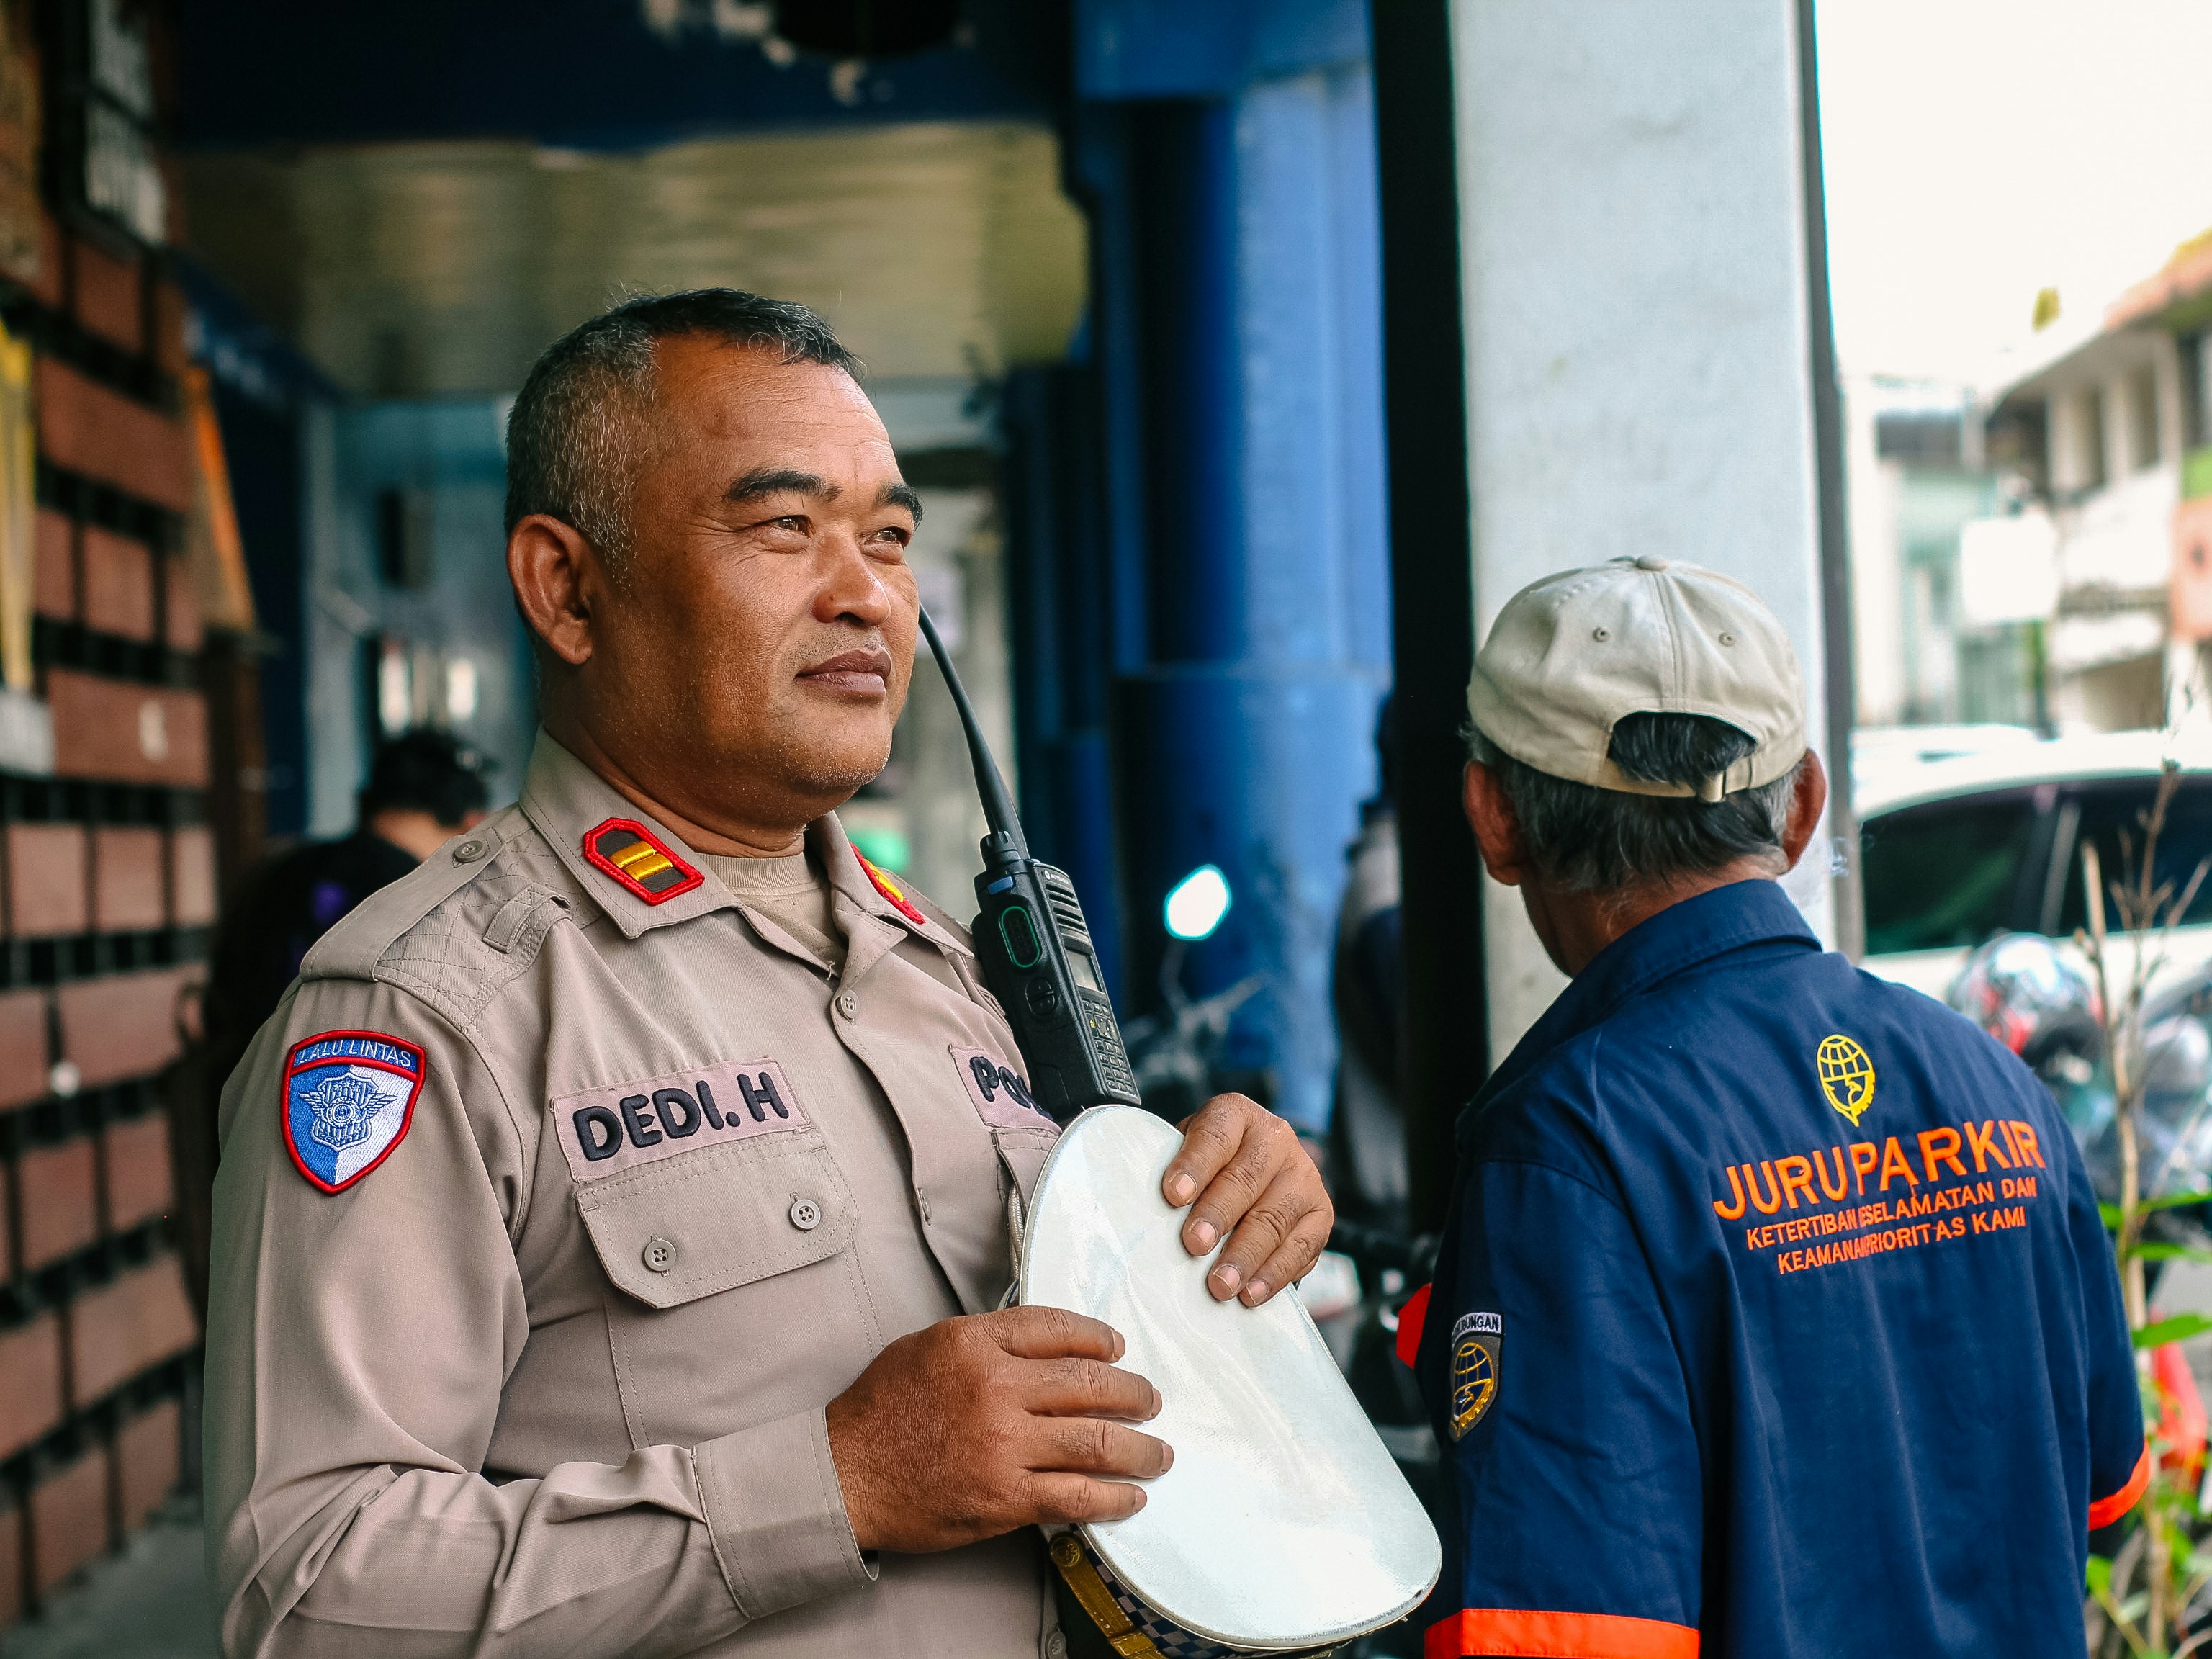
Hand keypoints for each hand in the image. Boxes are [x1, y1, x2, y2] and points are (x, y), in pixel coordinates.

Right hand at [825, 1306, 1170, 1553]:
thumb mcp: (928, 1347)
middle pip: (1091, 1382)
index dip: (1098, 1337)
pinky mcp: (1005, 1496)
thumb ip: (987, 1341)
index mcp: (975, 1342)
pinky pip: (1076, 1495)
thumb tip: (1046, 1347)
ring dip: (1140, 1447)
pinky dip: (1113, 1497)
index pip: (1058, 1328)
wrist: (845, 1474)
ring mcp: (1004, 1444)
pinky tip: (1131, 1495)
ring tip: (1158, 1451)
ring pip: (1096, 1439)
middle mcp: (995, 1387)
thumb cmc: (880, 1411)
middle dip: (1133, 1392)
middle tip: (1150, 1400)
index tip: (1117, 1347)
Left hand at [1162, 1093, 1333, 1305]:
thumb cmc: (1208, 1168)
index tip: (1173, 1195)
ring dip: (1245, 1254)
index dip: (1194, 1164)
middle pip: (1246, 1177)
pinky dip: (1274, 1274)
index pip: (1216, 1134)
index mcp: (1236, 1115)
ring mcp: (1304, 1175)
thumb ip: (1174, 1175)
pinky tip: (1250, 1294)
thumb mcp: (1187, 1154)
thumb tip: (1145, 1216)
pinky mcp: (1320, 1213)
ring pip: (1275, 1217)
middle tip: (1194, 1245)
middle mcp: (1275, 1138)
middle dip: (1218, 1214)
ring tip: (1220, 1285)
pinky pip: (1301, 1247)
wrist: (1253, 1176)